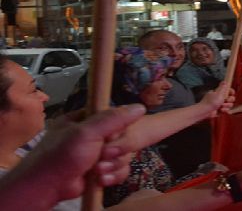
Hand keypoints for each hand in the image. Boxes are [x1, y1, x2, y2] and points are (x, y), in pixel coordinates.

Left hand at [13, 104, 145, 200]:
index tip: (113, 136)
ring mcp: (96, 154)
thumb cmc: (62, 155)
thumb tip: (140, 107)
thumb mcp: (87, 132)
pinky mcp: (100, 171)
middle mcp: (92, 135)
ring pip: (123, 155)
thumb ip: (114, 119)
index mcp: (85, 119)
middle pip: (123, 137)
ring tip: (98, 171)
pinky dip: (114, 175)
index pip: (115, 116)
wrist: (46, 189)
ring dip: (114, 164)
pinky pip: (120, 169)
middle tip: (104, 155)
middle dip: (116, 150)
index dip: (119, 127)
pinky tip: (101, 180)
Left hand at [199, 82, 235, 117]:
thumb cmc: (211, 101)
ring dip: (226, 106)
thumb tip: (224, 81)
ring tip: (221, 107)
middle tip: (227, 100)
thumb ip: (222, 87)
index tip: (232, 93)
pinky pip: (226, 110)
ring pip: (229, 105)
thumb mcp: (218, 93)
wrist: (205, 111)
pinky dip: (224, 111)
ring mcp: (220, 105)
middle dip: (229, 100)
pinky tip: (221, 111)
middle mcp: (220, 98)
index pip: (228, 91)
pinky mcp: (220, 111)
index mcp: (219, 92)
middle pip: (230, 98)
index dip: (231, 92)